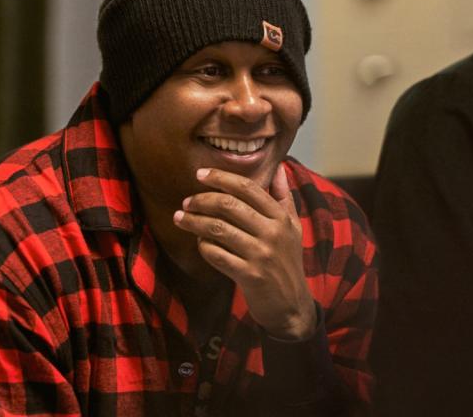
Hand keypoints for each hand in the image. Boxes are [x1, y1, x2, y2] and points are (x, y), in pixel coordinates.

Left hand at [173, 165, 316, 340]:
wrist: (291, 305)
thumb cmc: (287, 261)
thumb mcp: (293, 226)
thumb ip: (283, 196)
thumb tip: (279, 167)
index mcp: (281, 217)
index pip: (248, 188)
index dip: (221, 178)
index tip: (200, 174)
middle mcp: (273, 232)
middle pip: (229, 206)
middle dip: (202, 200)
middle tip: (186, 202)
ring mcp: (261, 254)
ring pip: (218, 229)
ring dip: (194, 222)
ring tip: (180, 218)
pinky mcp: (250, 275)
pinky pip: (217, 255)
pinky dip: (203, 247)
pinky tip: (198, 243)